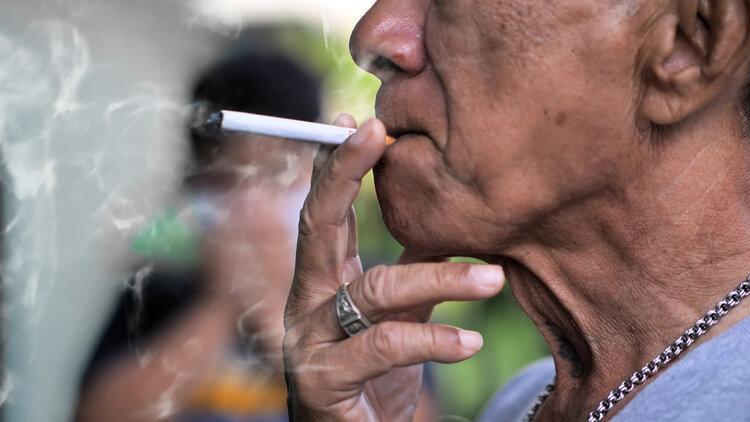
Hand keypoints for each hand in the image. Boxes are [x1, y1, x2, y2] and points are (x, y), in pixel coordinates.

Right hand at [283, 114, 504, 420]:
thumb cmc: (374, 380)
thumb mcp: (396, 319)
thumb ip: (410, 277)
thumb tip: (442, 228)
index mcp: (322, 282)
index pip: (325, 213)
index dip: (339, 167)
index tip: (365, 122)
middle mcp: (306, 304)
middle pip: (317, 228)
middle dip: (343, 175)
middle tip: (378, 134)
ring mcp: (309, 343)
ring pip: (371, 290)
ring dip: (438, 278)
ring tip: (494, 282)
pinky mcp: (323, 383)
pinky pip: (383, 347)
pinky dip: (432, 339)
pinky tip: (470, 340)